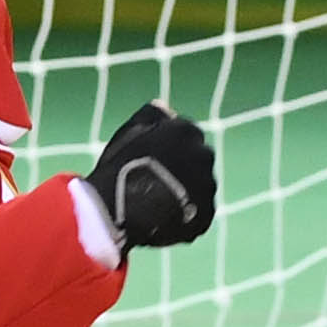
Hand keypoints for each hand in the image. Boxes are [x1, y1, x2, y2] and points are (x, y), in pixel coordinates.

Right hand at [85, 103, 215, 252]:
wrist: (120, 211)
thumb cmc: (119, 169)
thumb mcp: (128, 133)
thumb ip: (150, 116)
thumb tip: (165, 107)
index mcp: (187, 130)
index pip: (185, 135)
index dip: (168, 149)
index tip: (153, 161)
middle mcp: (204, 154)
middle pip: (196, 160)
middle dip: (182, 169)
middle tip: (155, 183)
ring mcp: (208, 186)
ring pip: (199, 188)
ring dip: (185, 193)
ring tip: (157, 205)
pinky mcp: (207, 214)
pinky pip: (198, 214)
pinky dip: (185, 217)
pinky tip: (163, 220)